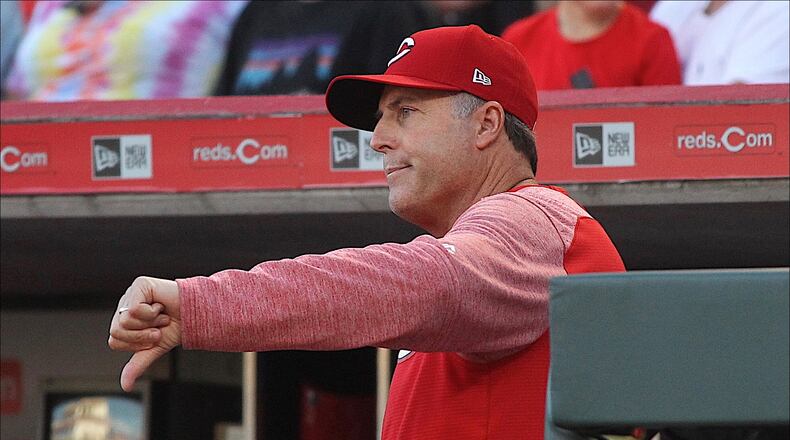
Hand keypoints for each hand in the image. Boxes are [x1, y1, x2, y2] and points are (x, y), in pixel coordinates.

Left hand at [108, 276, 181, 390]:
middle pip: (116, 331)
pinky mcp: (141, 285)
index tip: (154, 335)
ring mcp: (132, 293)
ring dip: (149, 324)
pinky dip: (152, 313)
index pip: (114, 339)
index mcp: (125, 318)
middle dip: (141, 336)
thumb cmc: (177, 327)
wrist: (198, 315)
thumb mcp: (155, 348)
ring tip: (161, 316)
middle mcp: (125, 304)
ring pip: (124, 321)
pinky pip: (133, 309)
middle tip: (158, 328)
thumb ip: (137, 364)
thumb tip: (125, 386)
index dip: (136, 343)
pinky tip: (161, 307)